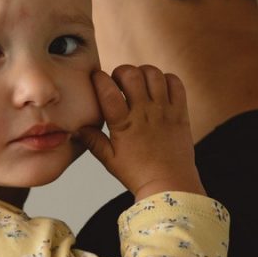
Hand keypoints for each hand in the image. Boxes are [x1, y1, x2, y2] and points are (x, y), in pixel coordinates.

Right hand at [76, 65, 204, 200]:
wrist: (170, 185)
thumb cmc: (138, 174)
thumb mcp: (109, 160)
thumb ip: (93, 141)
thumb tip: (77, 128)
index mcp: (124, 124)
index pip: (108, 90)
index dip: (99, 79)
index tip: (96, 78)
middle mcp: (144, 113)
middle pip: (131, 75)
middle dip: (121, 71)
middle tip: (118, 81)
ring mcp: (164, 111)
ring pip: (154, 74)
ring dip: (143, 72)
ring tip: (138, 82)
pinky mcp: (180, 113)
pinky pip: (176, 84)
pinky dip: (167, 79)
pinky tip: (158, 88)